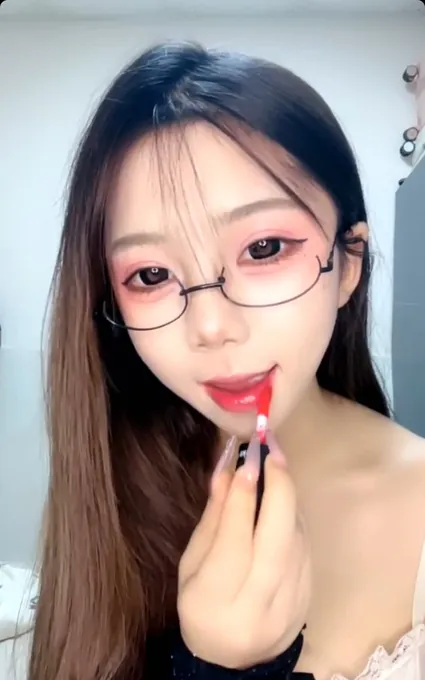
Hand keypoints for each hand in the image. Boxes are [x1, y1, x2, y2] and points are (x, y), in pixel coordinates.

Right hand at [177, 434, 310, 669]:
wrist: (231, 658)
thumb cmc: (201, 604)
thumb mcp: (192, 563)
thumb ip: (212, 518)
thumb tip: (227, 470)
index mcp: (214, 600)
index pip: (234, 543)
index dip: (242, 499)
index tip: (247, 460)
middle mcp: (256, 607)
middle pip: (276, 544)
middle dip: (279, 491)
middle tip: (272, 452)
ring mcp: (288, 608)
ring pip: (296, 544)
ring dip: (289, 500)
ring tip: (276, 468)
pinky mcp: (307, 602)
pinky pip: (305, 551)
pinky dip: (295, 520)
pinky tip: (284, 502)